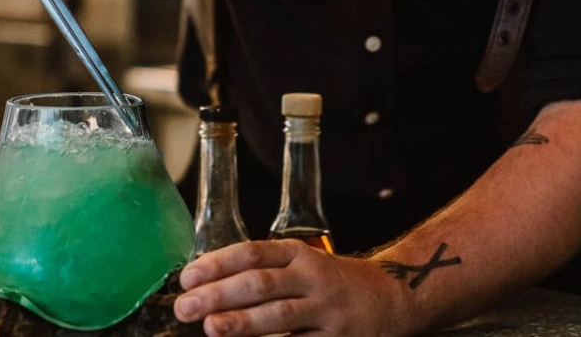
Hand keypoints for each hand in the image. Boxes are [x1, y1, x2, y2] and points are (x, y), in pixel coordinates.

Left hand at [173, 240, 411, 336]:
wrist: (395, 298)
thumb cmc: (336, 283)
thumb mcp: (305, 265)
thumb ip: (265, 272)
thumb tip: (207, 286)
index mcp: (300, 255)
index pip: (252, 253)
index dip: (217, 263)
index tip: (187, 277)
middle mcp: (314, 278)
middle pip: (261, 283)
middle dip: (219, 295)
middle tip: (186, 306)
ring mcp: (327, 311)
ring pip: (279, 316)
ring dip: (242, 323)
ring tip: (212, 327)